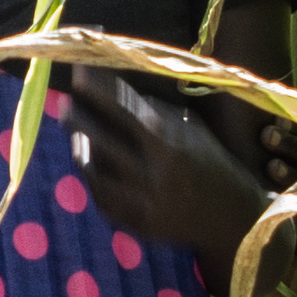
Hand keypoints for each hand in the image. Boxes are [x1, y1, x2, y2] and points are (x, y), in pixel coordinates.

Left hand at [66, 66, 272, 286]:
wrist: (232, 216)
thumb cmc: (211, 160)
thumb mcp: (191, 127)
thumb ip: (154, 110)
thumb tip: (113, 86)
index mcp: (169, 143)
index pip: (123, 110)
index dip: (98, 90)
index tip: (77, 72)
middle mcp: (152, 174)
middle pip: (101, 140)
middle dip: (79, 119)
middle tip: (65, 103)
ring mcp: (142, 202)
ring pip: (93, 172)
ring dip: (81, 149)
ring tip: (77, 133)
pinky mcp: (136, 224)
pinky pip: (102, 198)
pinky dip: (95, 178)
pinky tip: (92, 163)